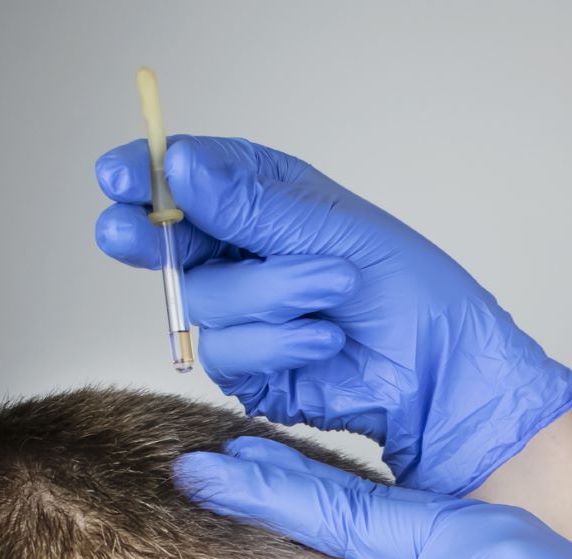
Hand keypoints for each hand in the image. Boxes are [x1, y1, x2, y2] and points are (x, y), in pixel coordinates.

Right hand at [95, 135, 571, 495]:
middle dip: (151, 236)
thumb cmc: (417, 298)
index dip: (148, 174)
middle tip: (131, 231)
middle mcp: (250, 257)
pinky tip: (325, 338)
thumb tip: (179, 168)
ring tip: (333, 292)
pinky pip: (229, 353)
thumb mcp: (337, 233)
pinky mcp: (256, 371)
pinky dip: (278, 343)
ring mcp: (249, 316)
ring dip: (269, 295)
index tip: (120, 176)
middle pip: (168, 239)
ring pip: (202, 300)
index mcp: (271, 205)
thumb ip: (252, 208)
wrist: (450, 377)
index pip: (191, 178)